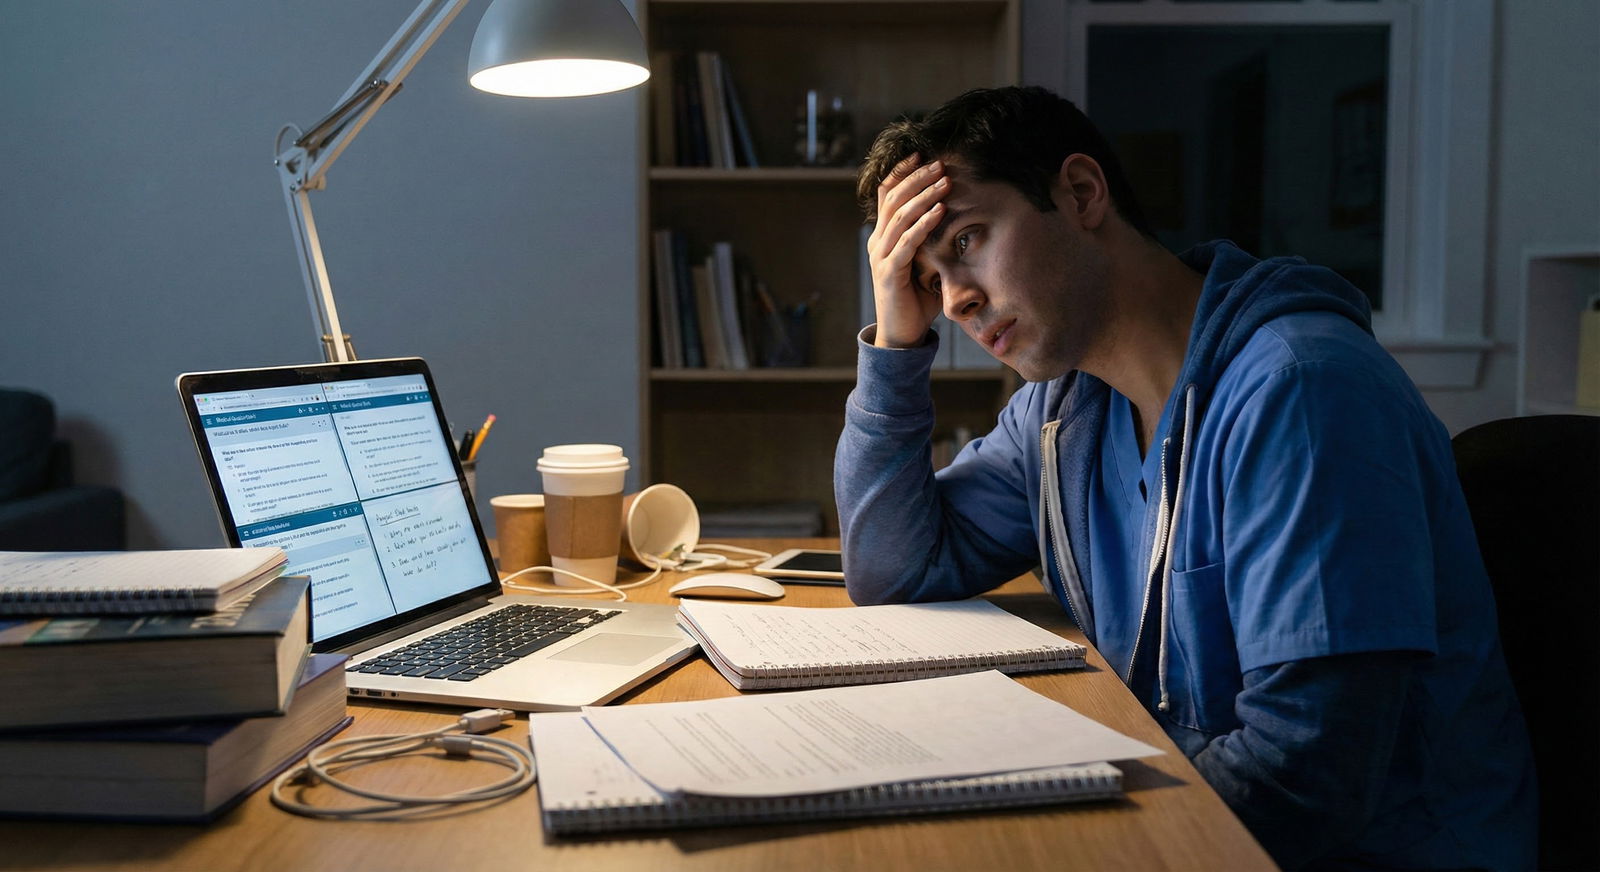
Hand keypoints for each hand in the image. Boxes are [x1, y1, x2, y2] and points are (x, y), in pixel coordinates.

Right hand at [867, 156, 949, 348]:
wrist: (902, 335)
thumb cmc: (917, 299)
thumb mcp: (925, 262)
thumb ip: (931, 241)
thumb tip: (955, 217)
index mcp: (883, 237)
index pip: (886, 195)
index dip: (901, 172)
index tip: (921, 154)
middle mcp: (878, 242)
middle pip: (892, 198)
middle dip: (917, 178)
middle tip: (939, 163)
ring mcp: (881, 257)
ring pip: (899, 216)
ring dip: (923, 195)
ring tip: (944, 180)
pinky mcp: (889, 273)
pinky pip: (906, 243)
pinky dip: (923, 224)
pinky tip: (940, 210)